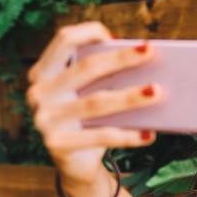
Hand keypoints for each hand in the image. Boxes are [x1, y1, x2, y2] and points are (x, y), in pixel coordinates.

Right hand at [27, 22, 159, 185]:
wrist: (74, 163)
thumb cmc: (87, 120)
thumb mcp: (87, 93)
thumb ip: (103, 76)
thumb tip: (144, 60)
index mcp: (44, 73)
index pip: (64, 40)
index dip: (89, 32)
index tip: (116, 36)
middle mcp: (39, 93)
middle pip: (86, 68)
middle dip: (121, 58)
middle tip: (150, 52)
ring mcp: (46, 120)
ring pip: (96, 102)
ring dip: (130, 96)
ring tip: (157, 91)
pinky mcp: (58, 144)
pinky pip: (102, 136)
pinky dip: (128, 136)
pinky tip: (149, 133)